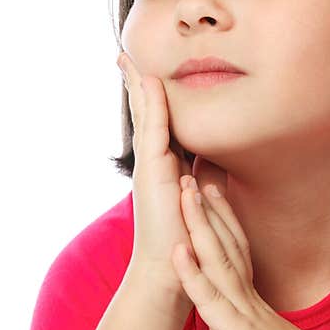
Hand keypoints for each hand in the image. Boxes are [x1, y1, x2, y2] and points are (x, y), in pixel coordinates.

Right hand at [117, 50, 228, 304]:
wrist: (168, 273)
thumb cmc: (183, 243)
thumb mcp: (192, 202)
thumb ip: (196, 180)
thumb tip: (206, 166)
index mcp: (163, 169)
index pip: (156, 126)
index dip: (150, 99)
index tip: (145, 74)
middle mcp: (152, 165)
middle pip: (142, 115)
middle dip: (135, 84)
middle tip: (124, 56)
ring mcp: (150, 167)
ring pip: (143, 117)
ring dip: (138, 86)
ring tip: (128, 59)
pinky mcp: (154, 173)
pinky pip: (155, 130)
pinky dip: (153, 104)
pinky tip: (151, 82)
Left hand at [171, 177, 329, 329]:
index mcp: (248, 298)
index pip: (233, 250)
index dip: (219, 221)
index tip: (206, 193)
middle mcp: (245, 295)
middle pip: (224, 243)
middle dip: (206, 209)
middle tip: (190, 175)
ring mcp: (241, 308)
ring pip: (217, 258)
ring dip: (199, 225)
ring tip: (185, 193)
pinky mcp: (236, 329)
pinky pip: (210, 297)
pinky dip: (192, 273)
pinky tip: (177, 250)